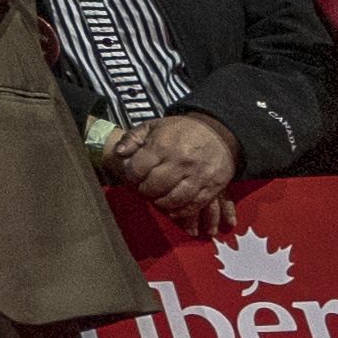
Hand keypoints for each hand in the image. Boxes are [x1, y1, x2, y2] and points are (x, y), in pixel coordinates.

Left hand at [109, 112, 239, 218]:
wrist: (218, 132)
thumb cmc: (181, 131)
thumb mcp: (153, 126)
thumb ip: (132, 138)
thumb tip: (119, 153)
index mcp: (163, 145)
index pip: (137, 170)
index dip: (131, 176)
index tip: (133, 176)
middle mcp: (181, 161)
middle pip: (154, 187)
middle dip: (145, 190)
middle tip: (145, 188)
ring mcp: (198, 175)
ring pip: (174, 199)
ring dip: (162, 203)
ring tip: (158, 198)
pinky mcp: (212, 186)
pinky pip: (194, 205)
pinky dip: (181, 211)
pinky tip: (173, 209)